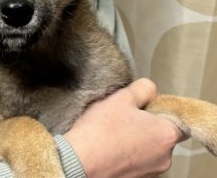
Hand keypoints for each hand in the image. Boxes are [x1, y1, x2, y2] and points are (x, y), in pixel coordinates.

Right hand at [64, 78, 185, 177]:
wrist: (80, 161)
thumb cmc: (101, 130)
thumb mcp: (122, 97)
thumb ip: (143, 88)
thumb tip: (151, 91)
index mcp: (166, 135)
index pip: (178, 118)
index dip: (160, 108)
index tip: (143, 104)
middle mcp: (165, 158)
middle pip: (162, 133)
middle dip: (145, 122)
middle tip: (123, 115)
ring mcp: (151, 172)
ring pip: (149, 147)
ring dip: (136, 138)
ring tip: (113, 130)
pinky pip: (138, 160)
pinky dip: (127, 152)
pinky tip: (110, 144)